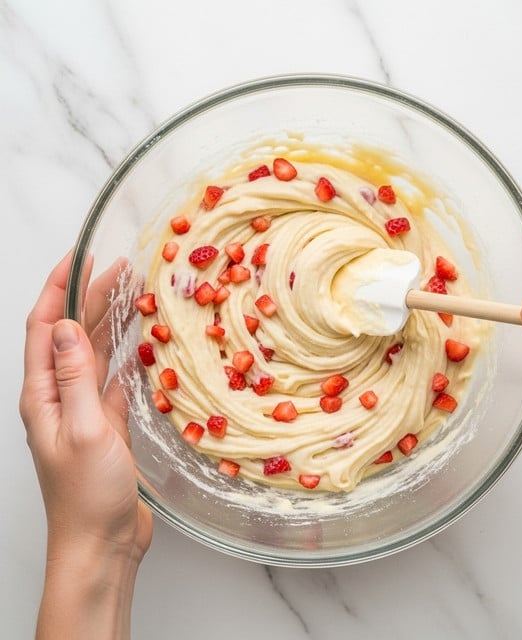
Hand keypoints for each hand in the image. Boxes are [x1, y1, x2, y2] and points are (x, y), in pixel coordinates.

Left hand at [20, 252, 152, 638]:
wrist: (101, 542)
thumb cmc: (86, 495)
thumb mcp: (83, 431)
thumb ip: (76, 378)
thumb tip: (70, 327)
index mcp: (43, 395)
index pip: (45, 327)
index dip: (59, 288)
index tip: (80, 257)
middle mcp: (60, 396)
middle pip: (72, 333)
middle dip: (91, 296)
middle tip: (120, 267)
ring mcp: (84, 409)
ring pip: (95, 352)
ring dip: (110, 320)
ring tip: (132, 292)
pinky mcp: (107, 423)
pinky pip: (114, 377)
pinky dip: (127, 353)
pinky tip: (141, 341)